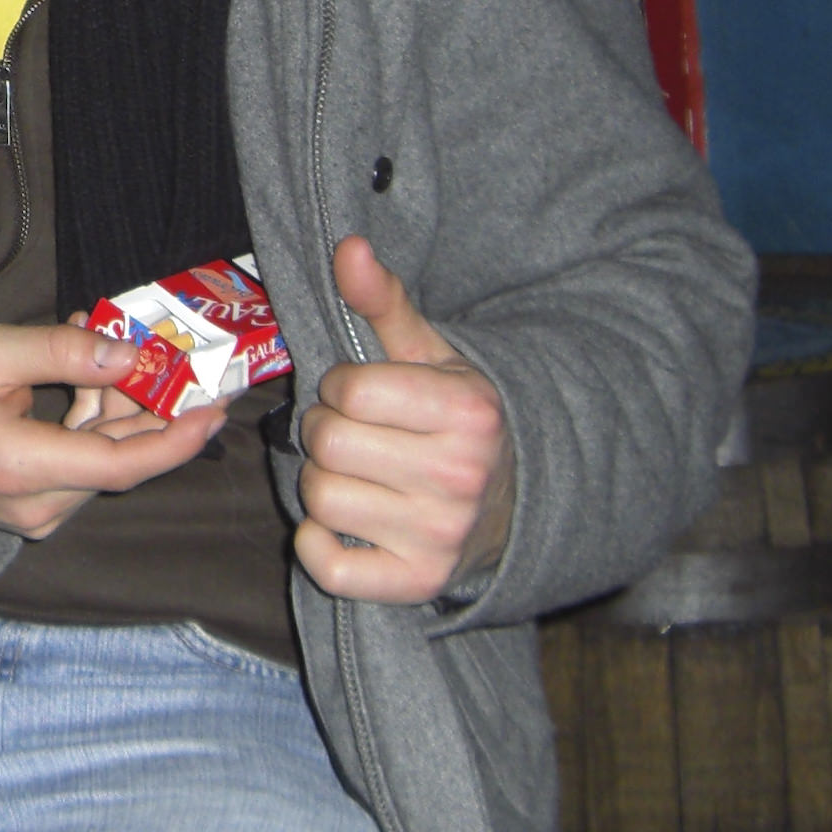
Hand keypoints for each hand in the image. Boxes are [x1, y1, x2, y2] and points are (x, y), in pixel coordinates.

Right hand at [0, 321, 225, 539]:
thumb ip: (60, 352)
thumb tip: (127, 354)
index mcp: (20, 468)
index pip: (123, 464)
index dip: (177, 437)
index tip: (214, 406)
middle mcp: (36, 506)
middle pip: (122, 461)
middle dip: (155, 407)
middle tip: (179, 357)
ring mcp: (34, 515)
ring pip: (106, 463)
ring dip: (123, 410)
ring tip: (119, 348)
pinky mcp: (33, 509)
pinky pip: (83, 467)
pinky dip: (97, 426)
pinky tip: (94, 379)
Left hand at [295, 236, 513, 602]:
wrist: (513, 501)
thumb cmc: (457, 420)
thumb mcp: (432, 355)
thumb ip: (384, 301)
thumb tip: (348, 248)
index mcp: (468, 413)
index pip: (350, 392)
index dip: (341, 387)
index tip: (361, 395)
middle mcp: (458, 477)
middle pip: (327, 445)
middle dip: (326, 432)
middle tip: (353, 435)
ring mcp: (439, 536)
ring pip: (319, 501)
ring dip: (321, 485)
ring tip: (355, 474)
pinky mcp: (416, 583)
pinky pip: (328, 568)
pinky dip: (318, 546)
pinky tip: (341, 524)